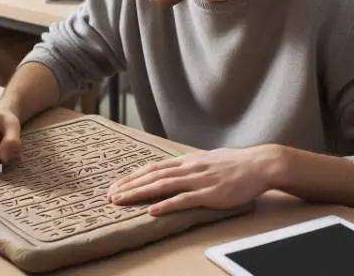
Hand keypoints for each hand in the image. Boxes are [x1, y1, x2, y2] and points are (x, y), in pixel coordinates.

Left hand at [107, 146, 279, 214]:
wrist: (258, 164)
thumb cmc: (233, 164)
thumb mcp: (207, 159)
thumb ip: (189, 165)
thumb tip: (175, 170)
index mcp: (187, 160)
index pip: (154, 167)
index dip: (134, 176)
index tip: (118, 184)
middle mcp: (188, 168)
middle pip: (152, 176)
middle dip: (129, 185)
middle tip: (110, 195)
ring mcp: (198, 180)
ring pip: (162, 186)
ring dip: (139, 193)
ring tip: (122, 200)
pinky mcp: (210, 194)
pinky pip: (184, 200)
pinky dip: (166, 205)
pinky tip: (153, 210)